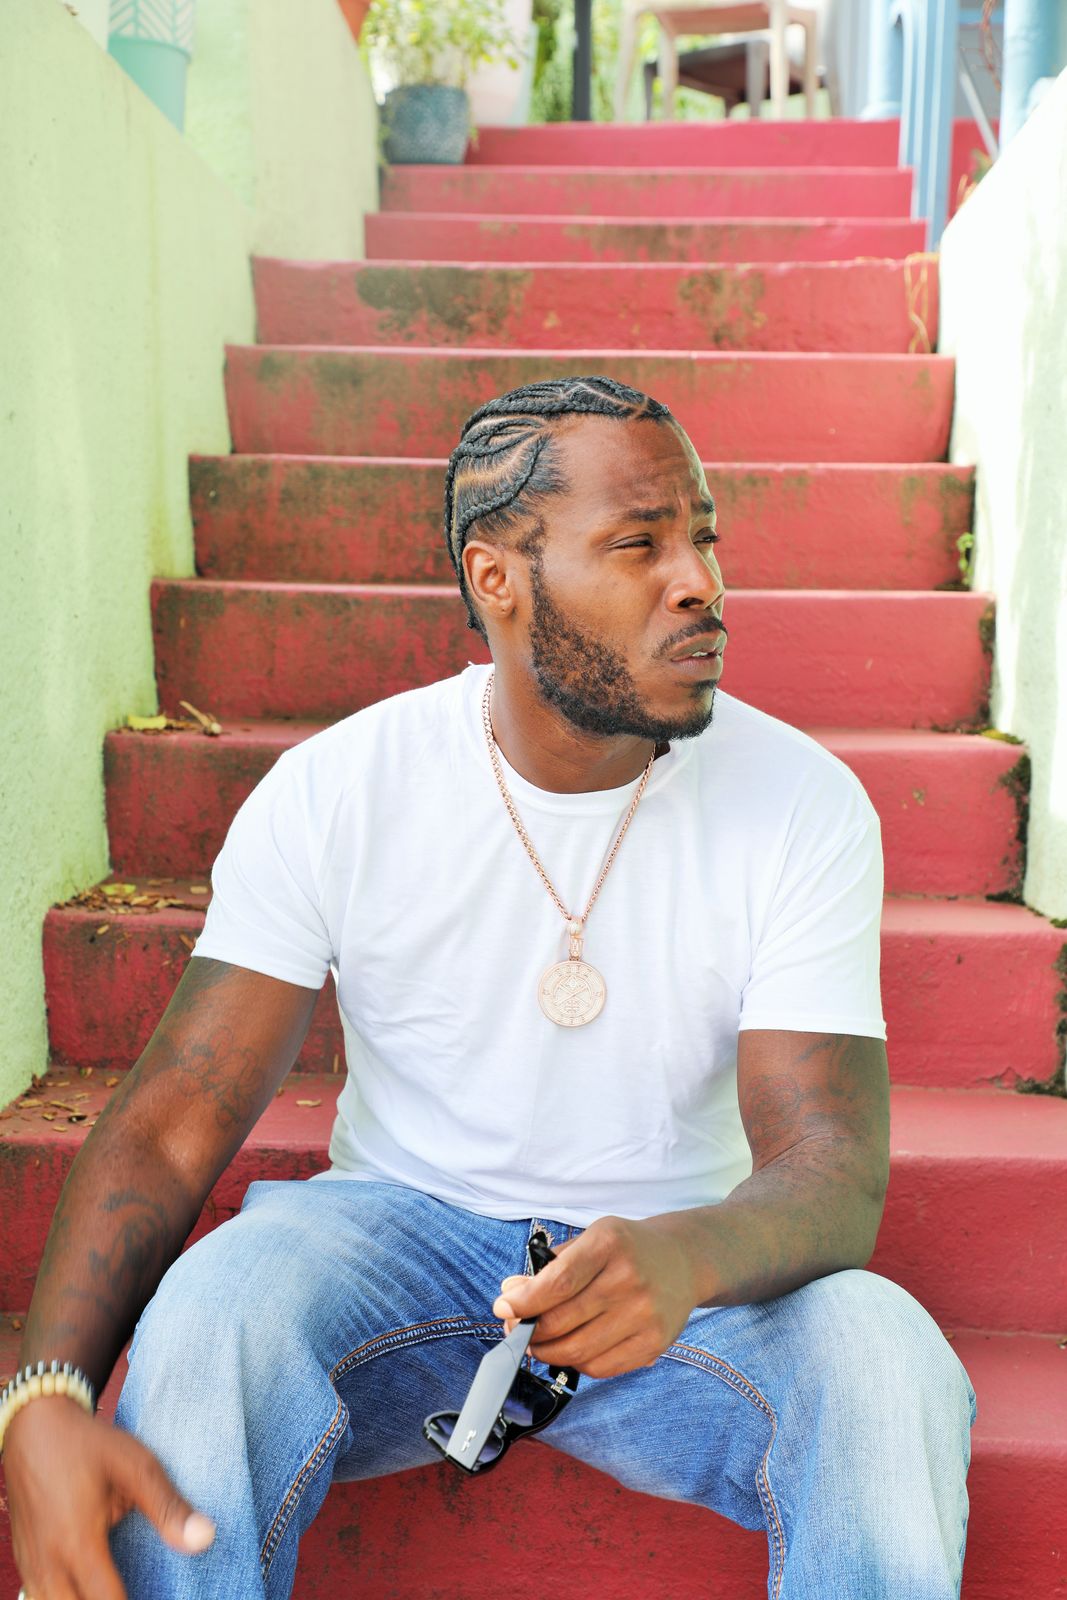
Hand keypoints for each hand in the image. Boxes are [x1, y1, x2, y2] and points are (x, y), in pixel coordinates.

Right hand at [4, 1395, 215, 1599]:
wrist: (34, 1425)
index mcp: (78, 1543)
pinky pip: (38, 1598)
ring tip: (113, 1588)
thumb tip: (206, 1538)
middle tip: (140, 1590)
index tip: (161, 1597)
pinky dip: (63, 1599)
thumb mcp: (136, 1466)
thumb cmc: (88, 1444)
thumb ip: (168, 1508)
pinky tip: (88, 1588)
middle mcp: (48, 1563)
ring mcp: (31, 1564)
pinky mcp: (25, 1560)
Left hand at [493, 1214, 698, 1378]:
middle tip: (515, 1328)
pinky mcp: (654, 1343)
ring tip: (537, 1342)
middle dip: (529, 1330)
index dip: (524, 1302)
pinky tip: (569, 1349)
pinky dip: (576, 1363)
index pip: (558, 1282)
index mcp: (609, 1244)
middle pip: (563, 1320)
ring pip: (578, 1350)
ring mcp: (644, 1314)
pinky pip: (601, 1367)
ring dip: (547, 1351)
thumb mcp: (591, 1238)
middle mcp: (629, 1279)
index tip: (503, 1308)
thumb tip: (510, 1292)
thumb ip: (551, 1267)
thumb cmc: (628, 1249)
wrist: (683, 1260)